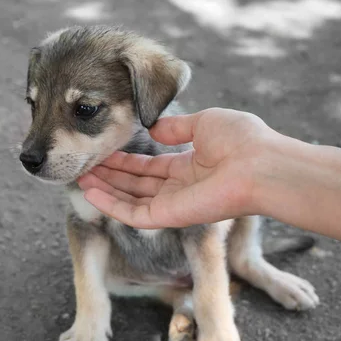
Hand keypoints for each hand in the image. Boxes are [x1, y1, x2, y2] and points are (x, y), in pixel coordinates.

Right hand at [77, 108, 277, 227]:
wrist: (260, 165)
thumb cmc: (242, 141)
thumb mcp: (205, 123)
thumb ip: (176, 127)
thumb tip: (153, 127)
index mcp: (189, 167)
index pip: (149, 167)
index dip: (126, 161)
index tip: (104, 152)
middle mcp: (179, 188)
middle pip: (135, 185)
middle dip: (109, 176)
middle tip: (84, 166)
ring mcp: (173, 204)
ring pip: (129, 200)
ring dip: (104, 189)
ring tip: (80, 177)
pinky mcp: (168, 217)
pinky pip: (132, 213)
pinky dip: (109, 205)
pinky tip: (90, 192)